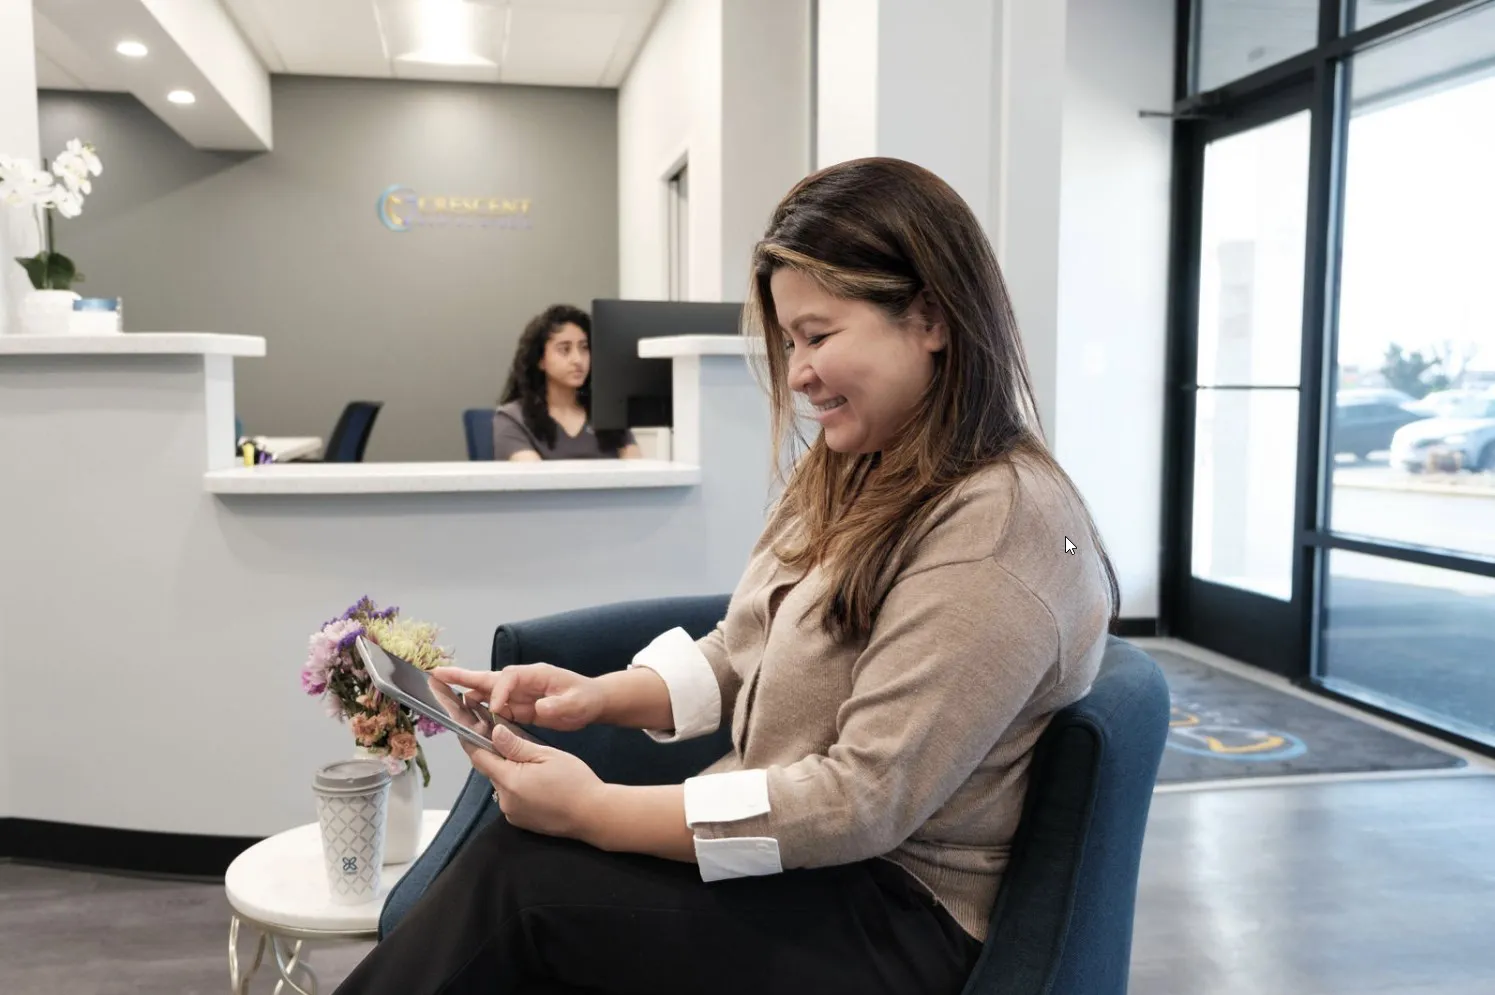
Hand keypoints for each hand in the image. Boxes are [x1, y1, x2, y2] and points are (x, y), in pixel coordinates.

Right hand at [430, 664, 603, 731]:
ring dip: (464, 691)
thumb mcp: (575, 703)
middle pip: (488, 677)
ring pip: (486, 691)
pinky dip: (477, 708)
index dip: (498, 693)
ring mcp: (517, 693)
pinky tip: (463, 712)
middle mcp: (521, 681)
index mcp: (534, 674)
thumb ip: (557, 706)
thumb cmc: (585, 698)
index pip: (507, 679)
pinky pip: (493, 707)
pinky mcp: (517, 707)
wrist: (592, 702)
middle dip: (463, 676)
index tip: (495, 710)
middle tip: (437, 674)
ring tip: (440, 690)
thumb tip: (540, 709)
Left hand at [462, 725, 605, 839]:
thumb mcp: (547, 755)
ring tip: (531, 762)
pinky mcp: (520, 821)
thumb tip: (494, 732)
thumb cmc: (574, 781)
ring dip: (508, 771)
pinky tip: (536, 782)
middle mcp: (504, 799)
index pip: (479, 756)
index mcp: (509, 780)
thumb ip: (517, 745)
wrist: (592, 815)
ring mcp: (511, 813)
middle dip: (496, 754)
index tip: (467, 725)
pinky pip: (511, 798)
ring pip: (502, 784)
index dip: (471, 739)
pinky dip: (516, 786)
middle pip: (491, 770)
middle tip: (508, 739)